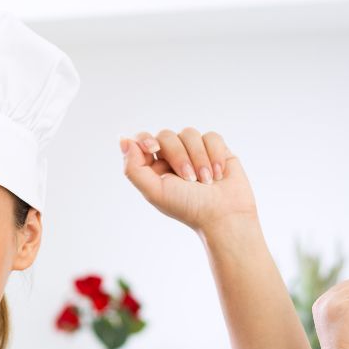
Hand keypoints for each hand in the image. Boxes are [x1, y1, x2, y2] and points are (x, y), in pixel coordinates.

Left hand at [120, 127, 258, 236]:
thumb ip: (133, 168)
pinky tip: (218, 174)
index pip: (143, 140)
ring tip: (207, 181)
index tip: (153, 149)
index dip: (146, 140)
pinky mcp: (216, 149)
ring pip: (189, 133)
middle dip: (179, 156)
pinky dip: (215, 154)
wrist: (225, 215)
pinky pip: (211, 136)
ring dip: (199, 158)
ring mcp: (195, 152)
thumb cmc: (189, 208)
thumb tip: (123, 139)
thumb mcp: (155, 192)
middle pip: (166, 135)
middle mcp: (173, 157)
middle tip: (189, 180)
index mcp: (155, 167)